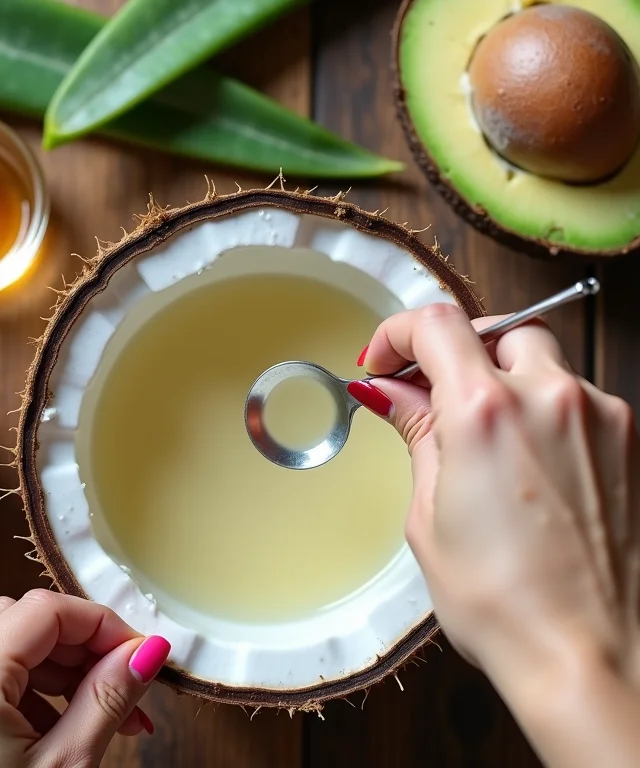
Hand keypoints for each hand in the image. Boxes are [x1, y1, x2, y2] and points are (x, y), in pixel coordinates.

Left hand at [0, 590, 169, 767]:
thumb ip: (109, 696)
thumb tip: (147, 652)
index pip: (49, 610)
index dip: (103, 625)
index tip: (138, 651)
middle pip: (25, 619)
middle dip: (82, 646)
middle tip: (123, 679)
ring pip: (4, 639)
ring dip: (58, 666)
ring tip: (97, 710)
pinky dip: (25, 684)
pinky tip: (54, 724)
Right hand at [358, 304, 639, 766]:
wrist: (589, 656)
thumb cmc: (503, 602)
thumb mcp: (430, 514)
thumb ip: (416, 434)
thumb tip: (390, 393)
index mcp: (485, 413)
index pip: (434, 324)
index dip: (396, 333)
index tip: (385, 361)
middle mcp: (549, 398)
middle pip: (494, 331)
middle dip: (455, 353)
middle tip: (430, 393)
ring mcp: (599, 416)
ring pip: (541, 360)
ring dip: (502, 380)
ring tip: (481, 436)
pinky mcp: (630, 440)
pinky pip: (576, 398)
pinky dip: (542, 411)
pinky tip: (527, 463)